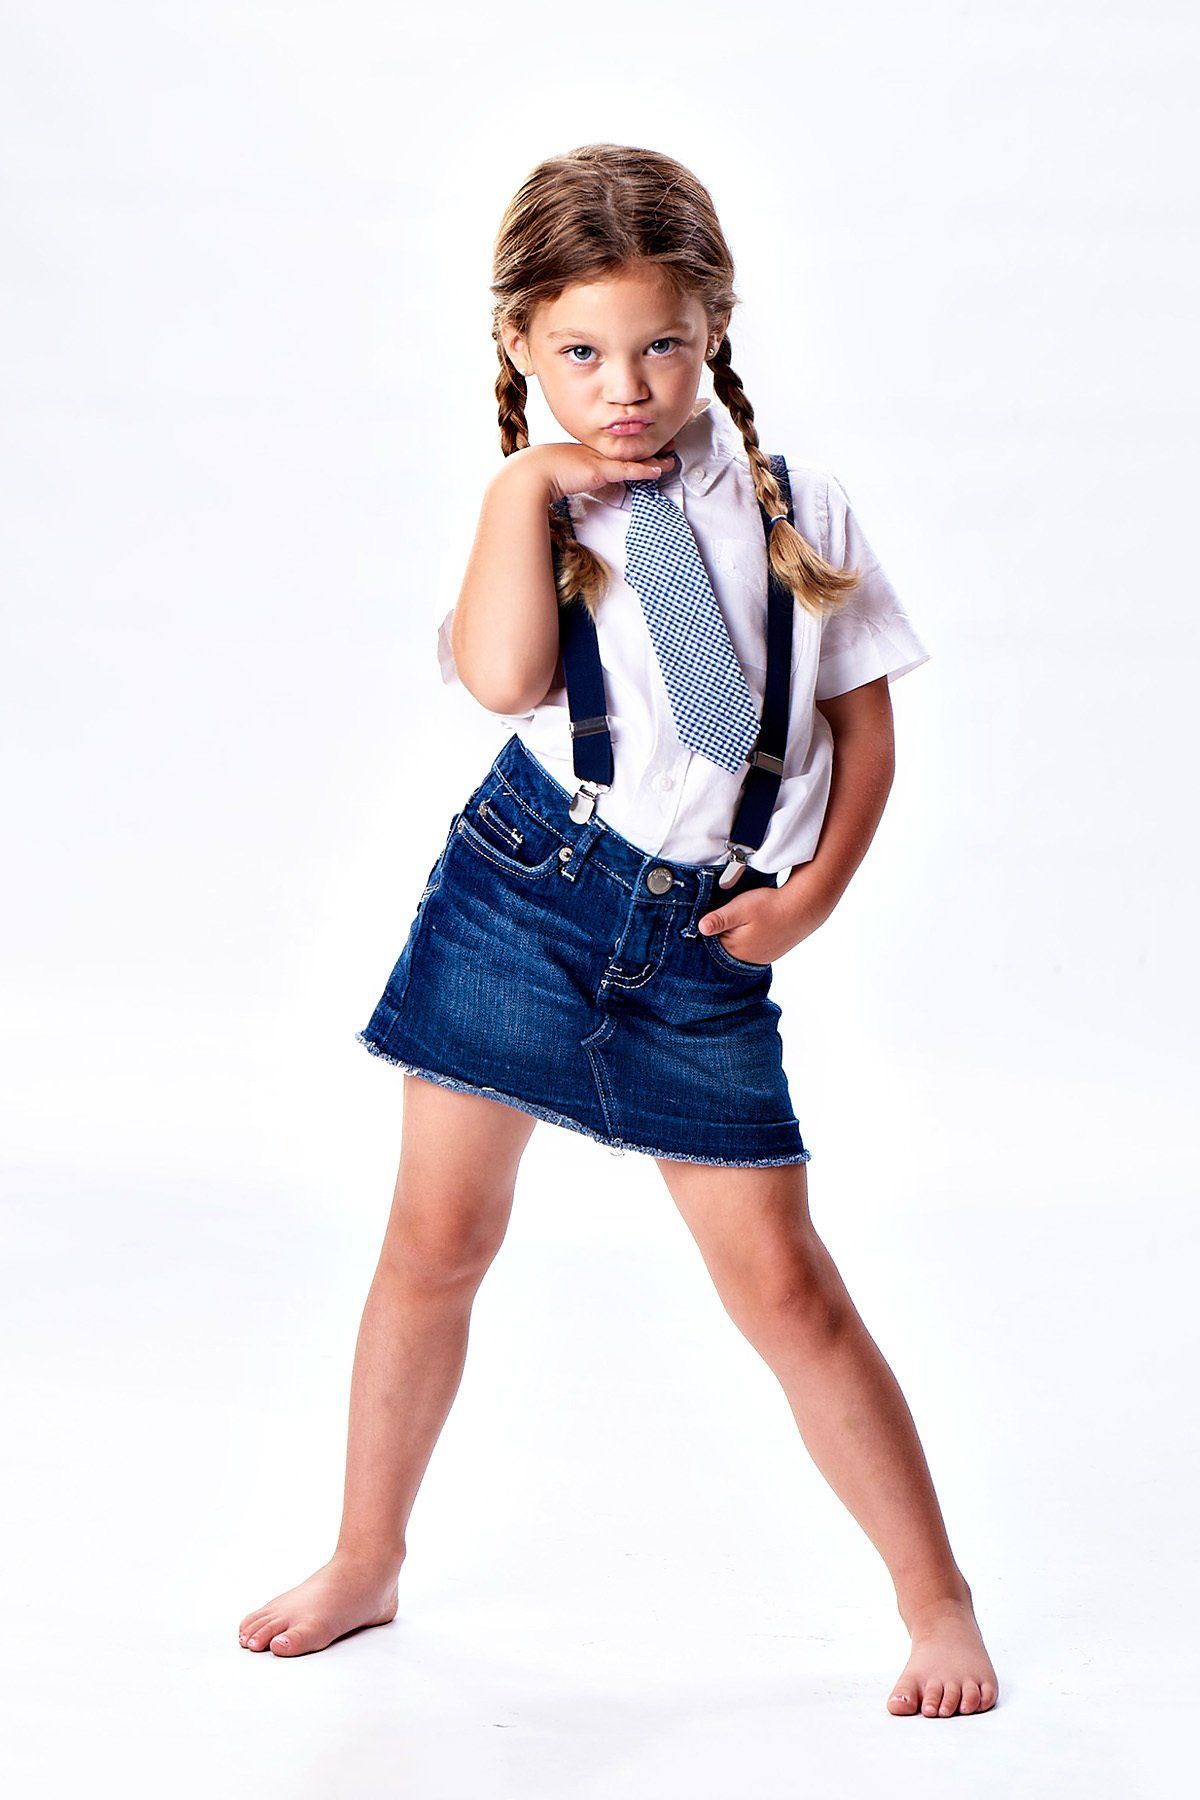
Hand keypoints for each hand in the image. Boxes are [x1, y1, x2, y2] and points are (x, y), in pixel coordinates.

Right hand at [509, 437, 677, 503]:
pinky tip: (659, 469)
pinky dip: (645, 470)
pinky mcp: (600, 470)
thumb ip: (576, 477)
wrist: (531, 474)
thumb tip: (583, 482)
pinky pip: (628, 470)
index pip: (616, 448)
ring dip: (654, 458)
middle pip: (629, 448)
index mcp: (588, 451)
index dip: (634, 446)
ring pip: (633, 457)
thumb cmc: (540, 475)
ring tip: (671, 457)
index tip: (648, 444)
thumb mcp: (562, 473)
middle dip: (651, 446)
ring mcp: (598, 459)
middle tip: (669, 442)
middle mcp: (596, 451)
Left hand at [699, 870, 832, 963]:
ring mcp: (760, 957)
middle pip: (723, 947)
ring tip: (740, 920)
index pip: (710, 944)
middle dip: (720, 934)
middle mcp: (746, 958)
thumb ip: (720, 919)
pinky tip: (752, 926)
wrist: (803, 908)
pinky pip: (751, 948)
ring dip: (735, 936)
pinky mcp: (770, 952)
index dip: (708, 930)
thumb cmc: (770, 906)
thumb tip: (700, 928)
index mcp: (735, 949)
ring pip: (738, 947)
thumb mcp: (740, 908)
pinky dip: (748, 939)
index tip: (704, 916)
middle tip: (725, 916)